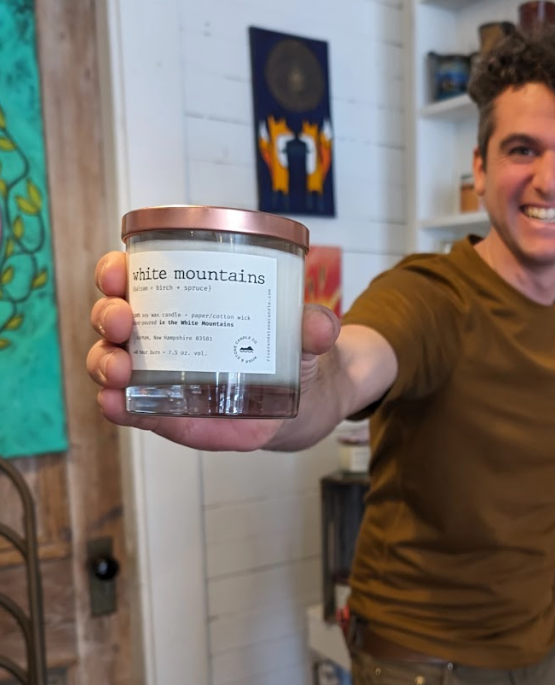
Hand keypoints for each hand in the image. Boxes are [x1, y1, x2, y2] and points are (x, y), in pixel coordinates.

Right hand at [87, 251, 339, 450]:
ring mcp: (160, 375)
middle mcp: (162, 334)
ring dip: (105, 362)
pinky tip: (115, 403)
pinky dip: (117, 406)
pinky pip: (131, 409)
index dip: (116, 270)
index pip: (136, 276)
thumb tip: (319, 325)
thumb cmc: (293, 352)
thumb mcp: (305, 335)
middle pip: (115, 317)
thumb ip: (313, 328)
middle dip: (109, 315)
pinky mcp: (168, 414)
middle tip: (123, 321)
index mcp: (184, 299)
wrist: (304, 402)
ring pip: (112, 362)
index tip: (119, 270)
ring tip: (119, 369)